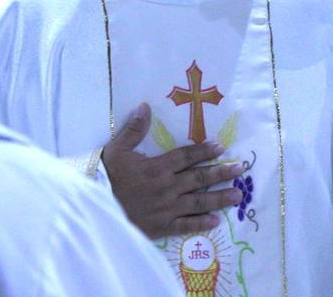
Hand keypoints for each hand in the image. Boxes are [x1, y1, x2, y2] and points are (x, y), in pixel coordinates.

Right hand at [102, 102, 244, 238]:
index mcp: (158, 167)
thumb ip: (134, 129)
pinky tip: (216, 221)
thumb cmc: (105, 178)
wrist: (92, 210)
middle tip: (241, 169)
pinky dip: (201, 224)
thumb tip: (145, 106)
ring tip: (237, 195)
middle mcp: (167, 187)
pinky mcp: (161, 227)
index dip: (205, 151)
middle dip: (222, 173)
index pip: (187, 157)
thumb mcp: (117, 150)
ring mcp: (166, 209)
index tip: (221, 147)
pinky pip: (185, 225)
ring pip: (198, 202)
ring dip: (219, 198)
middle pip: (199, 178)